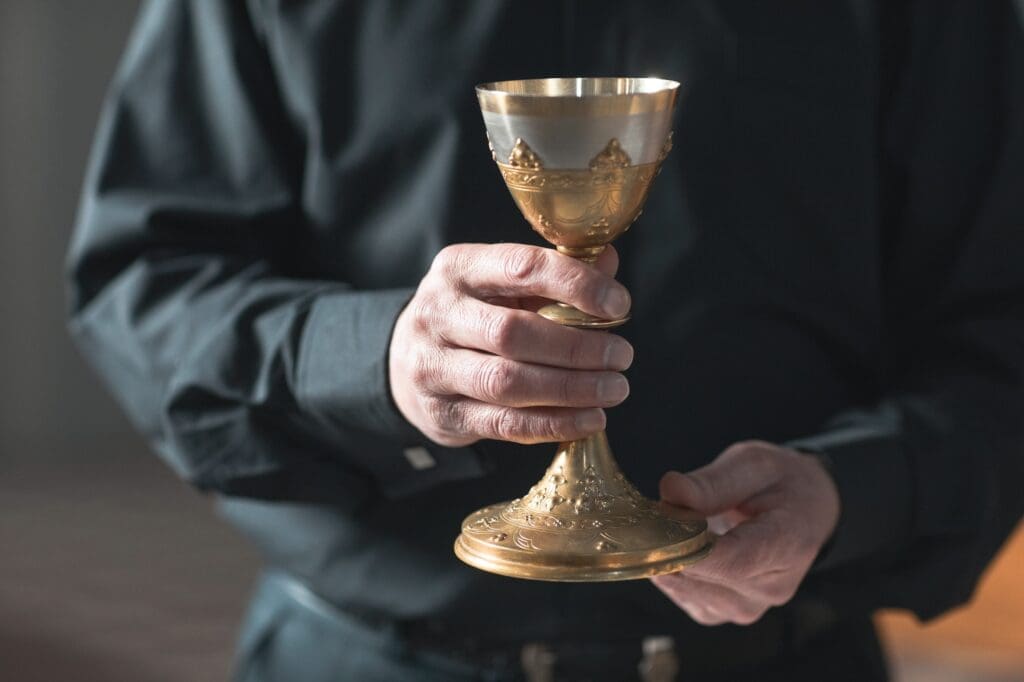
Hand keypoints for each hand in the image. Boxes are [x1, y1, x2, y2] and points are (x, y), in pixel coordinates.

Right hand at [389, 243, 632, 446]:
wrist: (407, 362)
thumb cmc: (473, 315)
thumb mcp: (502, 283)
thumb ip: (554, 273)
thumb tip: (609, 261)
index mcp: (458, 268)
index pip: (521, 267)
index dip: (575, 284)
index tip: (619, 305)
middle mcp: (437, 314)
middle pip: (512, 332)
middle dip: (576, 347)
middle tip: (622, 356)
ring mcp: (433, 367)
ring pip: (507, 383)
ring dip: (570, 389)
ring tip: (614, 389)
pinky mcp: (442, 414)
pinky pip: (504, 425)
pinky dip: (554, 424)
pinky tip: (591, 419)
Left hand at [651, 441, 839, 624]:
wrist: (806, 511)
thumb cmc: (782, 483)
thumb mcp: (755, 464)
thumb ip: (713, 482)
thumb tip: (670, 491)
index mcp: (787, 547)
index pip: (730, 561)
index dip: (686, 543)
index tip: (659, 516)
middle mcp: (768, 588)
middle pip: (699, 576)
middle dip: (668, 541)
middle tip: (661, 508)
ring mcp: (745, 606)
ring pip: (683, 586)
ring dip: (667, 554)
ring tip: (678, 521)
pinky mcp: (723, 612)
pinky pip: (681, 593)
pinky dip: (671, 567)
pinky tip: (684, 543)